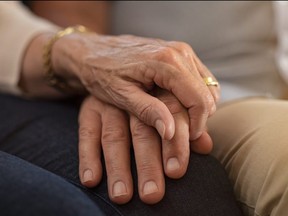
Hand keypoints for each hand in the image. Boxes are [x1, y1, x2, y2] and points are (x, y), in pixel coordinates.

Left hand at [54, 33, 219, 140]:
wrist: (92, 52)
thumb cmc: (102, 73)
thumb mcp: (121, 96)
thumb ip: (148, 111)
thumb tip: (171, 132)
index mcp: (167, 62)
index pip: (199, 100)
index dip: (197, 125)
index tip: (186, 141)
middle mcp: (180, 52)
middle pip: (207, 94)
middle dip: (199, 119)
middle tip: (180, 134)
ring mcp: (182, 51)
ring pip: (207, 87)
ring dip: (197, 108)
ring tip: (177, 121)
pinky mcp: (179, 54)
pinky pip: (200, 80)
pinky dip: (194, 96)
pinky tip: (176, 106)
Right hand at [78, 92, 212, 204]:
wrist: (114, 69)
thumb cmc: (149, 88)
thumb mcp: (168, 99)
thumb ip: (185, 122)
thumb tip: (207, 146)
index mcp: (159, 88)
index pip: (172, 116)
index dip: (176, 144)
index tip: (176, 172)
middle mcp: (133, 94)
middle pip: (142, 131)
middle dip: (148, 164)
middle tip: (152, 194)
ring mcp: (109, 102)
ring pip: (114, 136)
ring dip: (118, 167)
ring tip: (122, 195)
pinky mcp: (89, 107)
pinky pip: (87, 133)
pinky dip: (88, 157)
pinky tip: (91, 180)